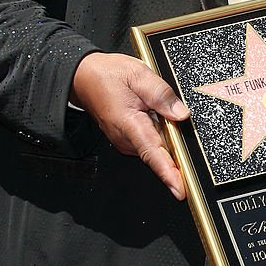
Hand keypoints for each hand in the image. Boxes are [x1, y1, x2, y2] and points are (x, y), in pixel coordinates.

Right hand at [71, 52, 189, 199]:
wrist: (82, 76)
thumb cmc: (107, 75)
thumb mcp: (138, 74)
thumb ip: (161, 94)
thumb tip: (181, 114)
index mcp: (128, 124)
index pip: (153, 154)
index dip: (168, 174)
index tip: (180, 190)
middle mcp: (125, 138)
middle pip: (160, 153)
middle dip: (177, 149)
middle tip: (182, 130)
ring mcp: (125, 141)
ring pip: (156, 146)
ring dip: (167, 137)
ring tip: (160, 110)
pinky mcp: (127, 139)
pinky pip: (150, 141)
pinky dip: (159, 133)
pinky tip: (157, 116)